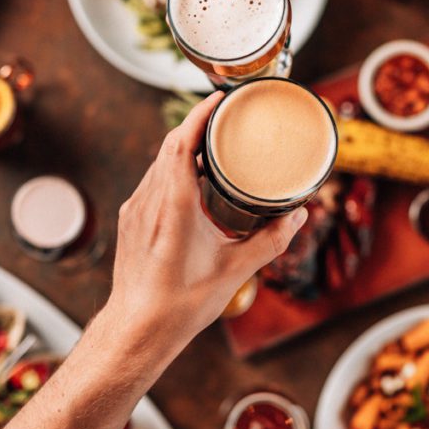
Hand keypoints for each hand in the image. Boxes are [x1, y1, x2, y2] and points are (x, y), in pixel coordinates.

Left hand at [104, 92, 305, 347]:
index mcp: (172, 205)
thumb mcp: (235, 271)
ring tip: (213, 143)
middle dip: (197, 125)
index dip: (199, 114)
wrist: (137, 329)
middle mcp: (149, 200)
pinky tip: (192, 179)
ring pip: (159, 162)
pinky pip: (153, 180)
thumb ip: (270, 241)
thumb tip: (297, 217)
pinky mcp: (132, 221)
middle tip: (225, 116)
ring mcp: (136, 210)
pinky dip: (173, 168)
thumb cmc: (180, 304)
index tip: (219, 98)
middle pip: (170, 146)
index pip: (181, 142)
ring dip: (184, 147)